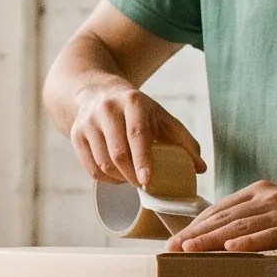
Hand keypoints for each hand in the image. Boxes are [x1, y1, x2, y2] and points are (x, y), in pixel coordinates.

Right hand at [67, 78, 204, 188]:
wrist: (96, 91)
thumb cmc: (137, 110)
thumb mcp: (161, 117)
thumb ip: (184, 141)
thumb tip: (200, 169)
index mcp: (132, 102)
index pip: (137, 134)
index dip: (143, 159)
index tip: (148, 180)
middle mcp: (107, 110)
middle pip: (118, 153)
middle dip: (132, 175)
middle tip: (144, 184)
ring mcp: (88, 122)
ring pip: (103, 163)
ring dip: (119, 178)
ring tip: (131, 179)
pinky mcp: (76, 134)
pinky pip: (90, 168)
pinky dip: (106, 179)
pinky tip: (117, 176)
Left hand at [167, 180, 276, 253]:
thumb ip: (260, 220)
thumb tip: (231, 240)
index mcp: (262, 191)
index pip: (220, 208)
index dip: (196, 224)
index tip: (175, 240)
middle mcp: (268, 196)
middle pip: (223, 217)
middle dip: (194, 234)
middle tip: (169, 250)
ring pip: (239, 226)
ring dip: (211, 239)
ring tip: (187, 251)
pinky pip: (269, 235)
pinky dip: (248, 243)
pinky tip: (230, 250)